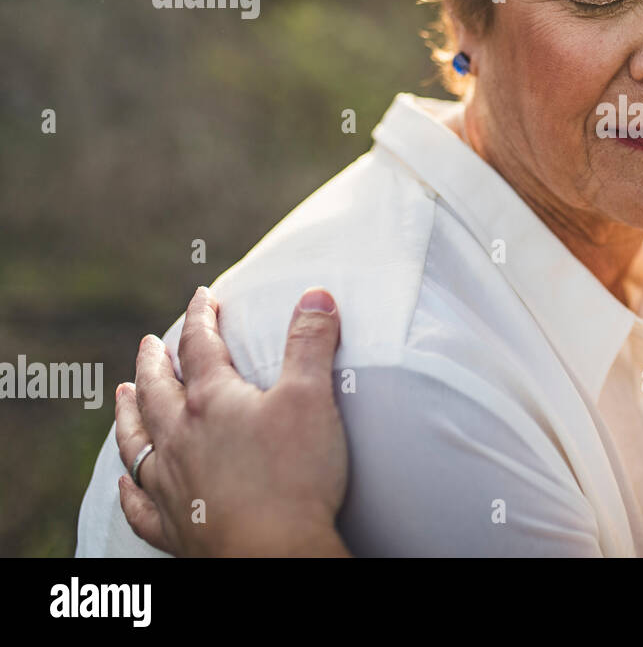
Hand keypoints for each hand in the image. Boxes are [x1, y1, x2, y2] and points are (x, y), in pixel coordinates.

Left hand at [114, 286, 350, 555]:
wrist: (274, 554)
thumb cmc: (296, 475)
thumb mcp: (312, 397)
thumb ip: (310, 343)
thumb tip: (315, 295)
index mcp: (211, 401)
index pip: (200, 346)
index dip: (201, 316)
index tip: (203, 297)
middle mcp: (180, 437)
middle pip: (156, 390)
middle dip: (154, 361)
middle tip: (148, 343)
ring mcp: (171, 483)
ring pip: (137, 441)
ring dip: (128, 414)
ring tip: (121, 394)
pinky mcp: (174, 525)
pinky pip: (138, 504)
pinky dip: (129, 488)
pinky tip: (124, 481)